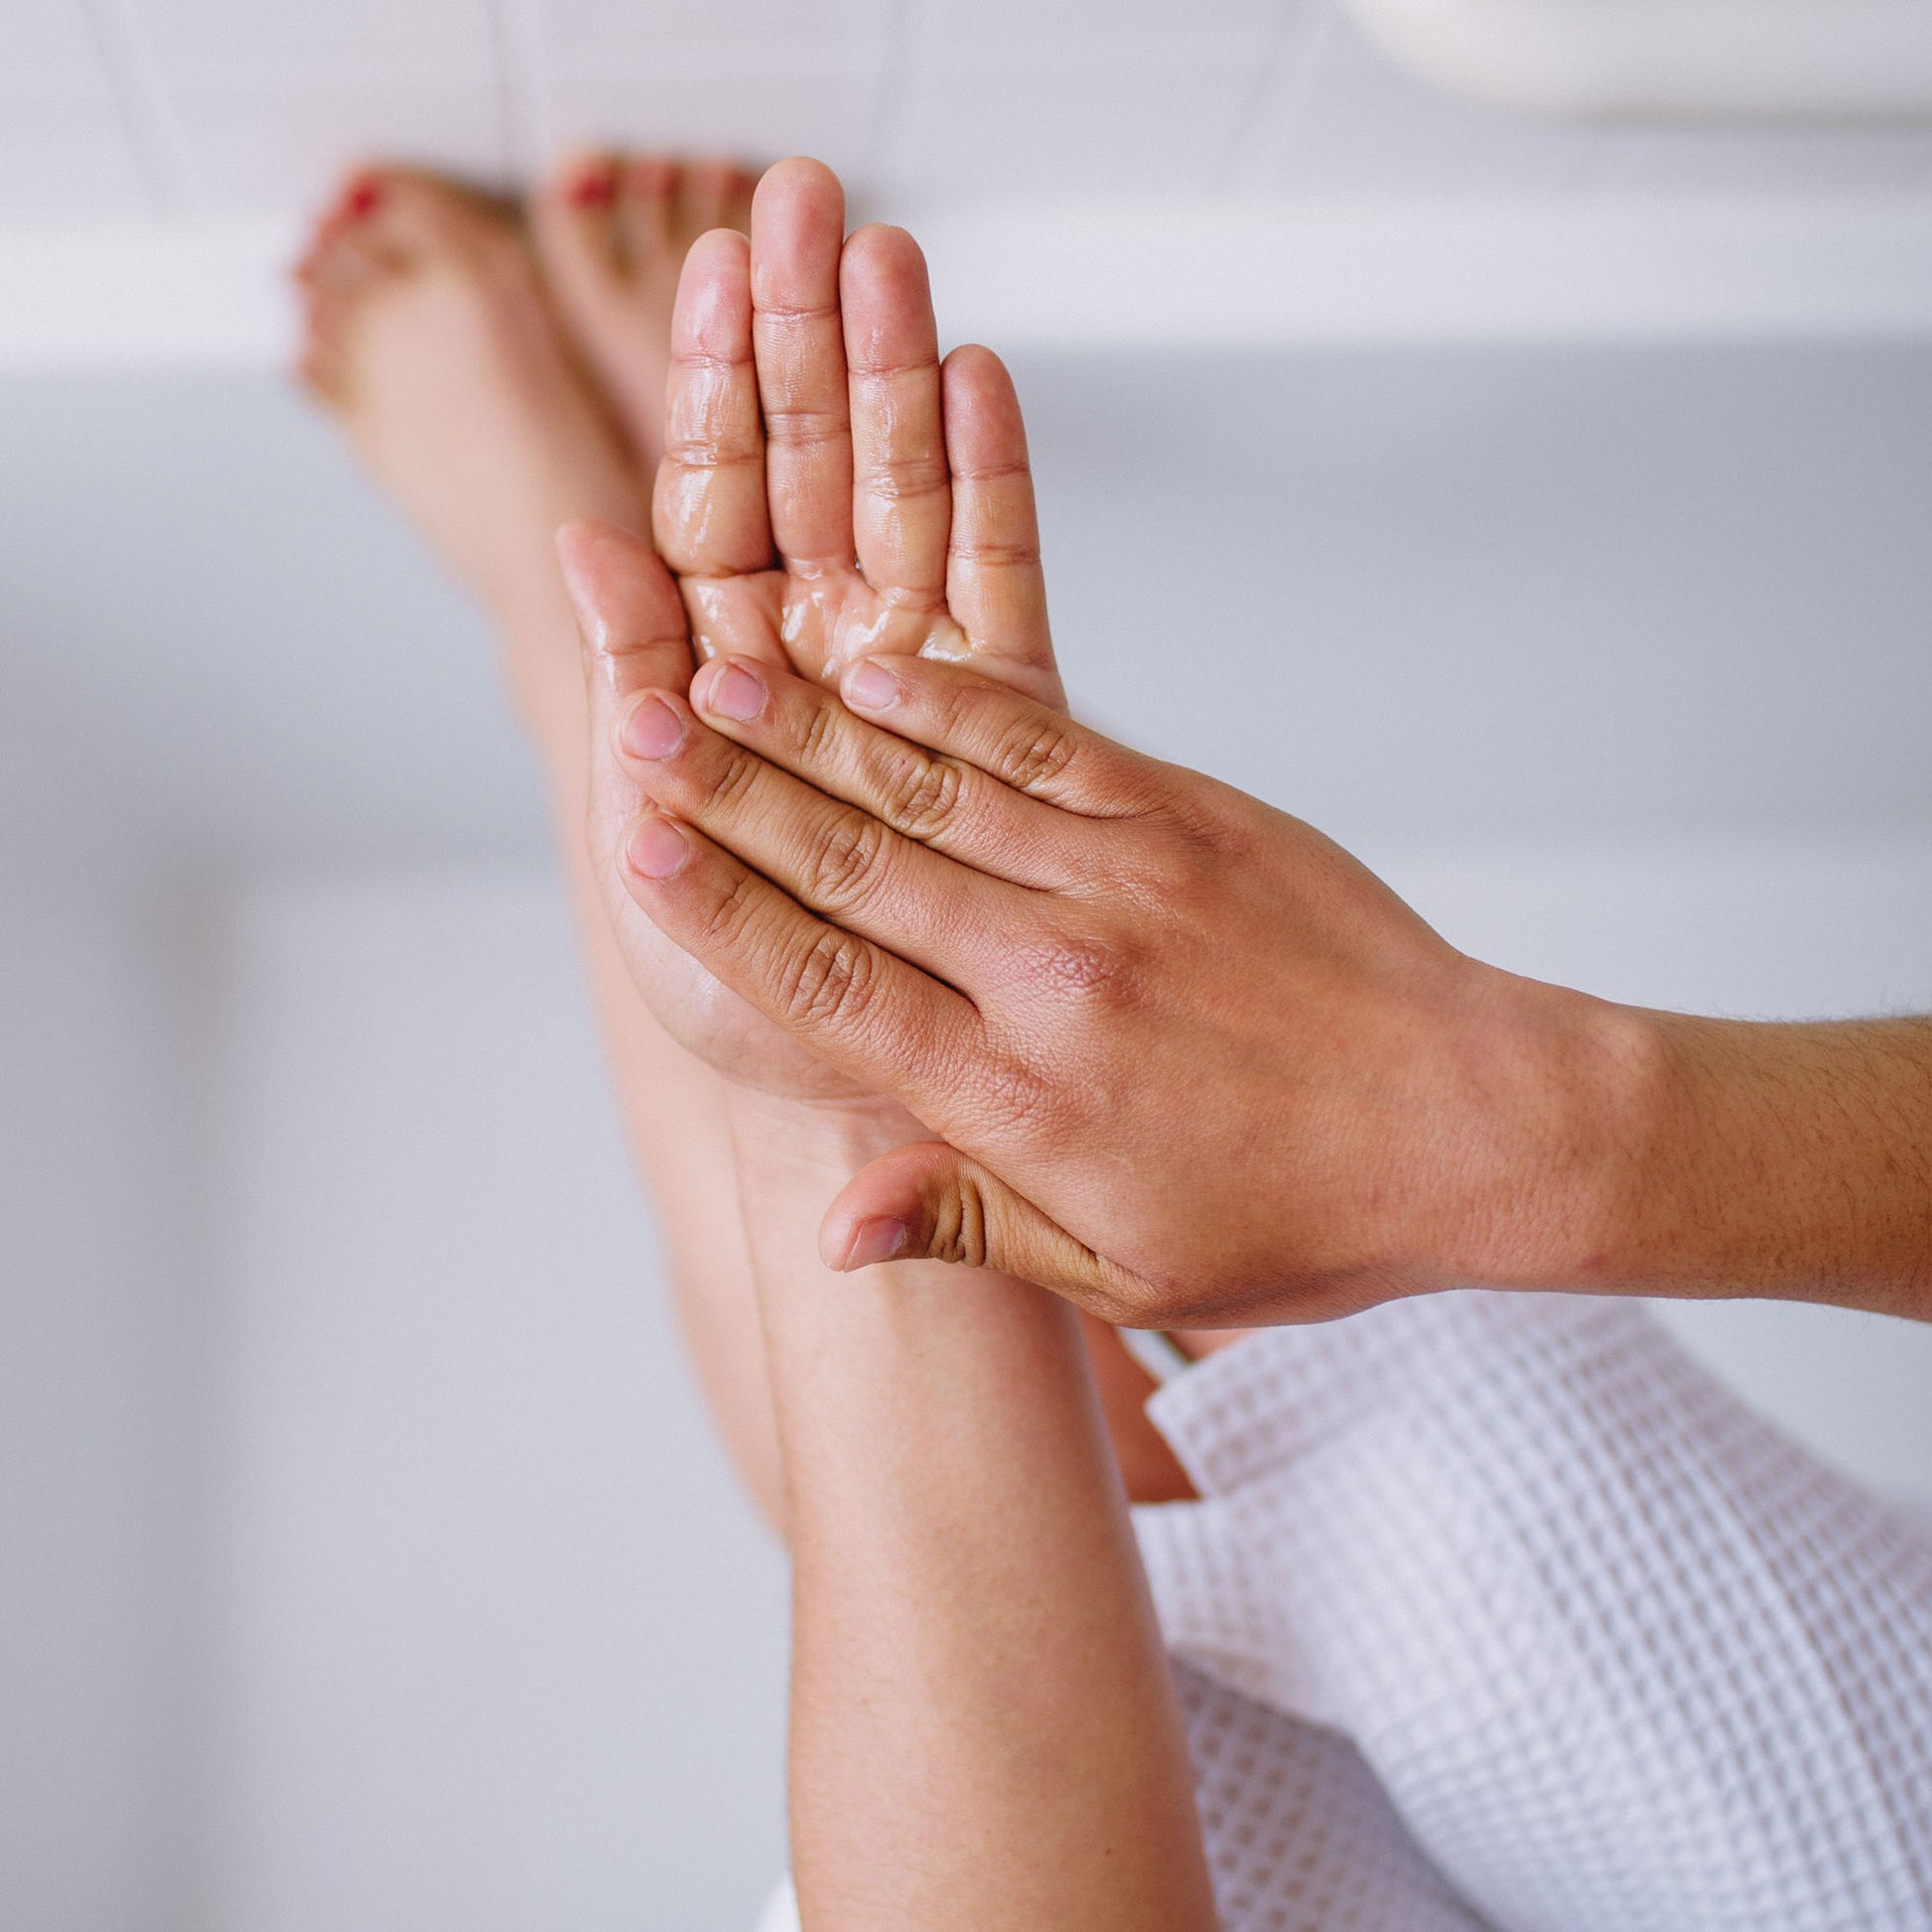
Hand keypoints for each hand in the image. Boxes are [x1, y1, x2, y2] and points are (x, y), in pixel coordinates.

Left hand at [561, 157, 1063, 1097]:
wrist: (870, 1112)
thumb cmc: (749, 1022)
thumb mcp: (665, 867)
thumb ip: (632, 698)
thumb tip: (580, 540)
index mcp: (718, 694)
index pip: (706, 509)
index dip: (706, 389)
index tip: (705, 265)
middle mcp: (812, 675)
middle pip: (806, 479)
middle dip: (800, 340)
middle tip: (800, 201)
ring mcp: (914, 692)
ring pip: (903, 506)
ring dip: (891, 375)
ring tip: (883, 245)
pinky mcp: (1014, 725)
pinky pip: (1003, 584)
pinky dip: (992, 481)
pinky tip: (982, 373)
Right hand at [584, 645, 1659, 1326]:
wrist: (1481, 1120)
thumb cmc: (1302, 1216)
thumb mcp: (1131, 1267)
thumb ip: (971, 1226)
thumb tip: (831, 1228)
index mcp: (1029, 1100)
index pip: (834, 998)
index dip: (723, 924)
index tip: (631, 855)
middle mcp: (1058, 975)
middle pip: (856, 873)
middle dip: (730, 800)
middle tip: (631, 727)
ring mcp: (1125, 880)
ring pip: (930, 792)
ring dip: (813, 733)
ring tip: (715, 676)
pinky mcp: (1186, 816)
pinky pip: (1041, 744)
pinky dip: (947, 703)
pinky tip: (872, 664)